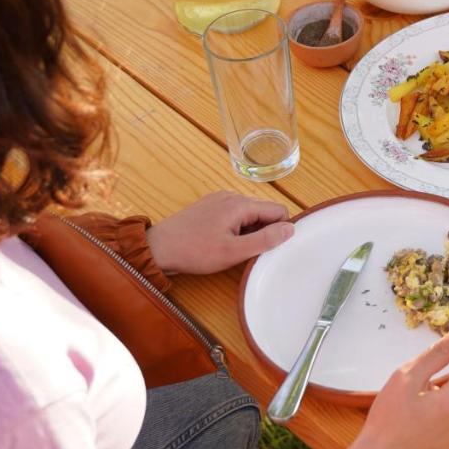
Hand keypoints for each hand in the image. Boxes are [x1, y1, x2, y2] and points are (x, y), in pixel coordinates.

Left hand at [146, 192, 293, 274]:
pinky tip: (221, 241)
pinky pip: (235, 213)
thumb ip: (265, 240)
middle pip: (264, 211)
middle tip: (247, 251)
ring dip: (249, 230)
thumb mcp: (233, 252)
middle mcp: (232, 196)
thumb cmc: (194, 252)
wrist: (157, 249)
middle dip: (263, 231)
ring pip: (250, 213)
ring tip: (232, 247)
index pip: (279, 210)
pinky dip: (236, 227)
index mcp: (240, 204)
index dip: (279, 231)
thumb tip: (290, 229)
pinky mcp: (209, 205)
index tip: (268, 248)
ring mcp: (219, 199)